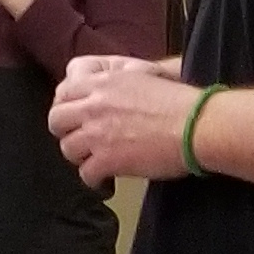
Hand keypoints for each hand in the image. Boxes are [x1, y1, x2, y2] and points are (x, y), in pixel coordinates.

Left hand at [49, 54, 196, 185]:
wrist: (197, 125)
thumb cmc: (181, 101)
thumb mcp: (148, 74)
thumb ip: (124, 75)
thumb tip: (120, 75)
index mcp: (104, 82)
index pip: (64, 90)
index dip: (66, 104)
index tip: (75, 114)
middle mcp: (95, 105)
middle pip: (56, 119)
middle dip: (65, 130)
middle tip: (80, 137)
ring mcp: (98, 133)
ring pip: (67, 148)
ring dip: (80, 155)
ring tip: (95, 158)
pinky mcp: (107, 159)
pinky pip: (85, 173)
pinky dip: (94, 179)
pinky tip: (105, 178)